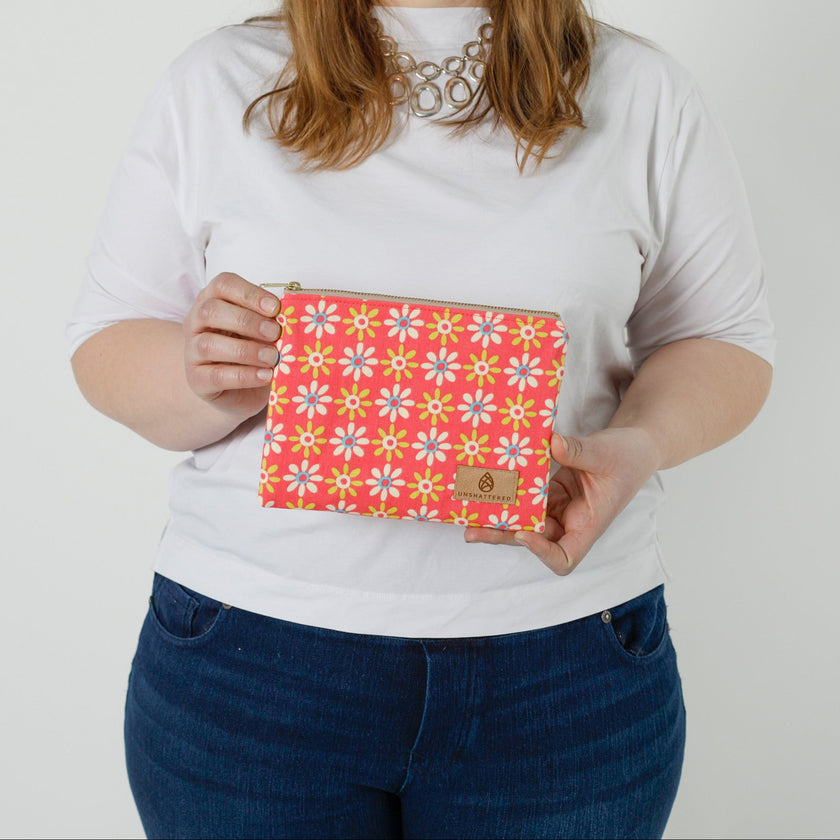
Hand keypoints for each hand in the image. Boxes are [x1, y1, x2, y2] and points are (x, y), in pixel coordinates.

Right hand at [184, 272, 281, 417]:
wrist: (235, 389)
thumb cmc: (249, 351)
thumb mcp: (260, 331)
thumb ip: (269, 321)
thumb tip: (291, 319)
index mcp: (213, 301)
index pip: (223, 285)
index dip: (249, 293)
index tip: (274, 307)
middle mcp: (196, 323)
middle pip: (211, 311)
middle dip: (246, 321)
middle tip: (274, 333)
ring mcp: (192, 352)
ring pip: (209, 344)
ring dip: (246, 350)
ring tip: (272, 357)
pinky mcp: (197, 380)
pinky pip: (216, 376)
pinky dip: (244, 376)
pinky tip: (265, 375)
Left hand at [464, 429, 660, 575]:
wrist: (633, 448)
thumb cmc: (627, 457)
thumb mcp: (604, 453)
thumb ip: (578, 451)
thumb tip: (551, 443)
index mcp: (588, 524)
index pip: (564, 557)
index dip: (542, 552)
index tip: (525, 534)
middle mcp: (570, 522)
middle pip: (533, 540)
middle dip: (504, 536)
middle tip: (472, 531)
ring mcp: (558, 508)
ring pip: (524, 520)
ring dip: (499, 517)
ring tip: (468, 510)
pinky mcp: (549, 493)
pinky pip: (525, 498)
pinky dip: (508, 494)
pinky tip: (487, 485)